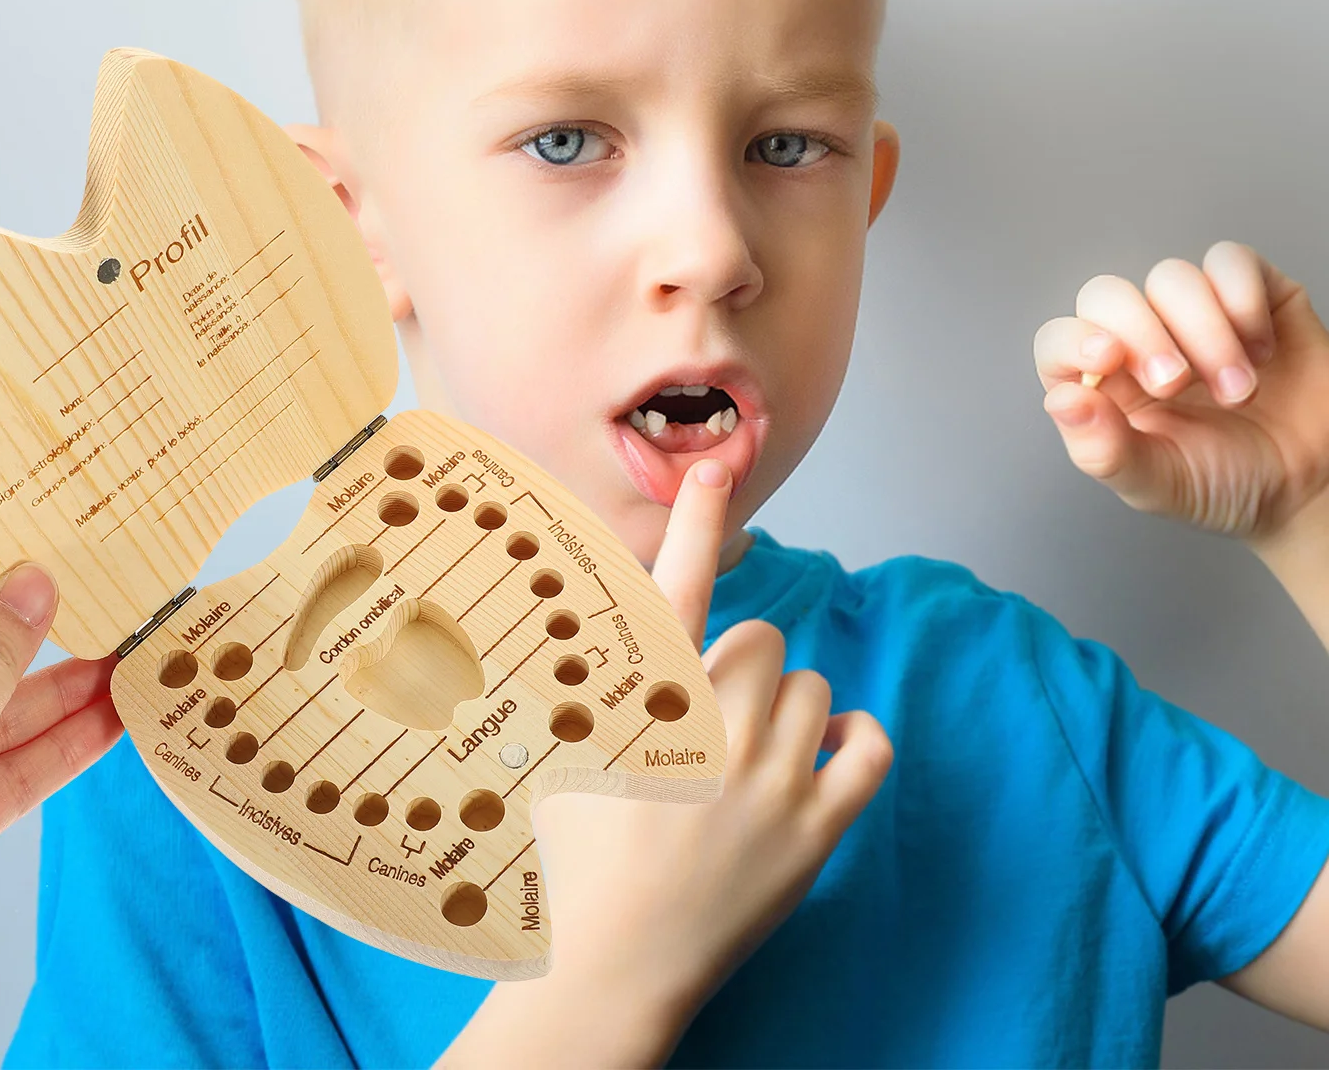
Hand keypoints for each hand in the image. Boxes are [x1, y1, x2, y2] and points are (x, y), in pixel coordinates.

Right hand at [439, 461, 894, 1067]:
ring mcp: (773, 779)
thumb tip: (606, 633)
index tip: (716, 465)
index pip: (678, 587)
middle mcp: (716, 727)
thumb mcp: (565, 753)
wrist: (613, 967)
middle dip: (742, 665)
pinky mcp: (816, 830)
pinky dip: (855, 741)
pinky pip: (868, 750)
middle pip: (763, 639)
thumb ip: (590, 684)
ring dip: (786, 707)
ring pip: (813, 689)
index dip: (698, 519)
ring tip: (749, 757)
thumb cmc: (577, 860)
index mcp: (649, 703)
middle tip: (710, 717)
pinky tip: (824, 755)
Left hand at [1035, 240, 1328, 542]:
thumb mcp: (1158, 484)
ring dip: (1205, 333)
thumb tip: (1062, 401)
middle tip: (1176, 385)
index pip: (1058, 340)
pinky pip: (1230, 261)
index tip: (1106, 360)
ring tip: (1238, 392)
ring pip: (1172, 278)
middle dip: (1141, 335)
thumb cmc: (1225, 482)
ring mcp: (1193, 313)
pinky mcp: (1252, 294)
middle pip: (1108, 295)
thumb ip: (1104, 451)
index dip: (1071, 341)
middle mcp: (1141, 339)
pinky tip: (1263, 351)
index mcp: (1104, 383)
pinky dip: (1244, 301)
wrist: (1309, 486)